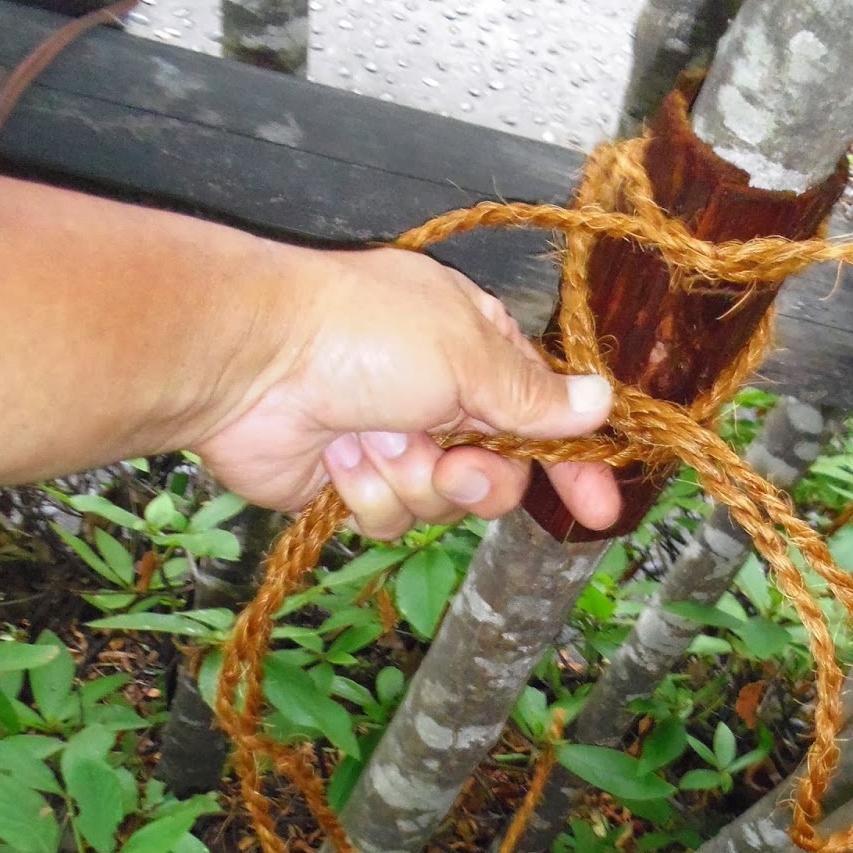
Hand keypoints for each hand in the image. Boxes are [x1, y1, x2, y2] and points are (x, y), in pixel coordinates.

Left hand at [192, 247, 620, 538]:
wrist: (251, 363)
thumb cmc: (360, 334)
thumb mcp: (466, 353)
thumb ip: (532, 395)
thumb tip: (600, 402)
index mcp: (475, 350)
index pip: (544, 416)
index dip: (573, 465)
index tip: (599, 509)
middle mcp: (439, 399)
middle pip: (497, 474)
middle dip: (477, 479)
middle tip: (451, 464)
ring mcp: (392, 444)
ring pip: (440, 505)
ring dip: (411, 480)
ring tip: (375, 442)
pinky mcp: (349, 486)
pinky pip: (388, 518)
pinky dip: (365, 492)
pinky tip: (338, 457)